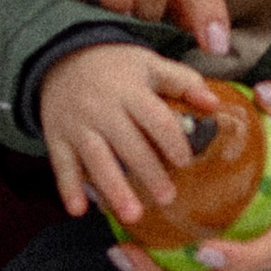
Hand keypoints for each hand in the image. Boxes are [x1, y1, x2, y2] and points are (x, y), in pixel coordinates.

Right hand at [38, 42, 221, 227]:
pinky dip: (68, 187)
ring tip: (133, 215)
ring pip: (96, 158)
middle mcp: (102, 107)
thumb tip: (213, 104)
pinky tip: (79, 210)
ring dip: (114, 188)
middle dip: (149, 173)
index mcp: (130, 89)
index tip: (186, 162)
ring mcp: (77, 124)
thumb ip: (183, 81)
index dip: (172, 141)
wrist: (62, 55)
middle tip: (168, 199)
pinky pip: (61, 164)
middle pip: (128, 144)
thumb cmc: (115, 66)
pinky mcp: (57, 136)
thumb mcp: (149, 64)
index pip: (155, 118)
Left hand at [105, 76, 270, 270]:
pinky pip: (192, 268)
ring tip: (117, 251)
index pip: (269, 252)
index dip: (237, 259)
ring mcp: (244, 251)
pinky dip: (160, 261)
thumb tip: (265, 96)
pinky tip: (126, 234)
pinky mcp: (229, 245)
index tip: (204, 250)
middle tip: (127, 254)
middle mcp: (263, 244)